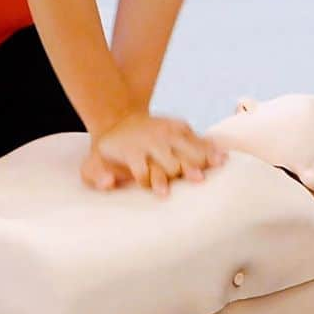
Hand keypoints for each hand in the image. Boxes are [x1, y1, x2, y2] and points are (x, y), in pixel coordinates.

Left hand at [82, 111, 225, 196]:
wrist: (117, 120)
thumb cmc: (106, 152)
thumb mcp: (91, 166)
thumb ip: (96, 176)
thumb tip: (108, 182)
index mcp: (132, 151)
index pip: (144, 170)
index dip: (152, 181)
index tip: (162, 193)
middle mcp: (153, 141)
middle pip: (171, 159)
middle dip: (183, 169)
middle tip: (197, 179)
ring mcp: (168, 132)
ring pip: (187, 147)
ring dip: (201, 158)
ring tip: (219, 164)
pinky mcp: (179, 127)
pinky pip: (197, 138)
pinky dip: (209, 147)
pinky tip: (222, 156)